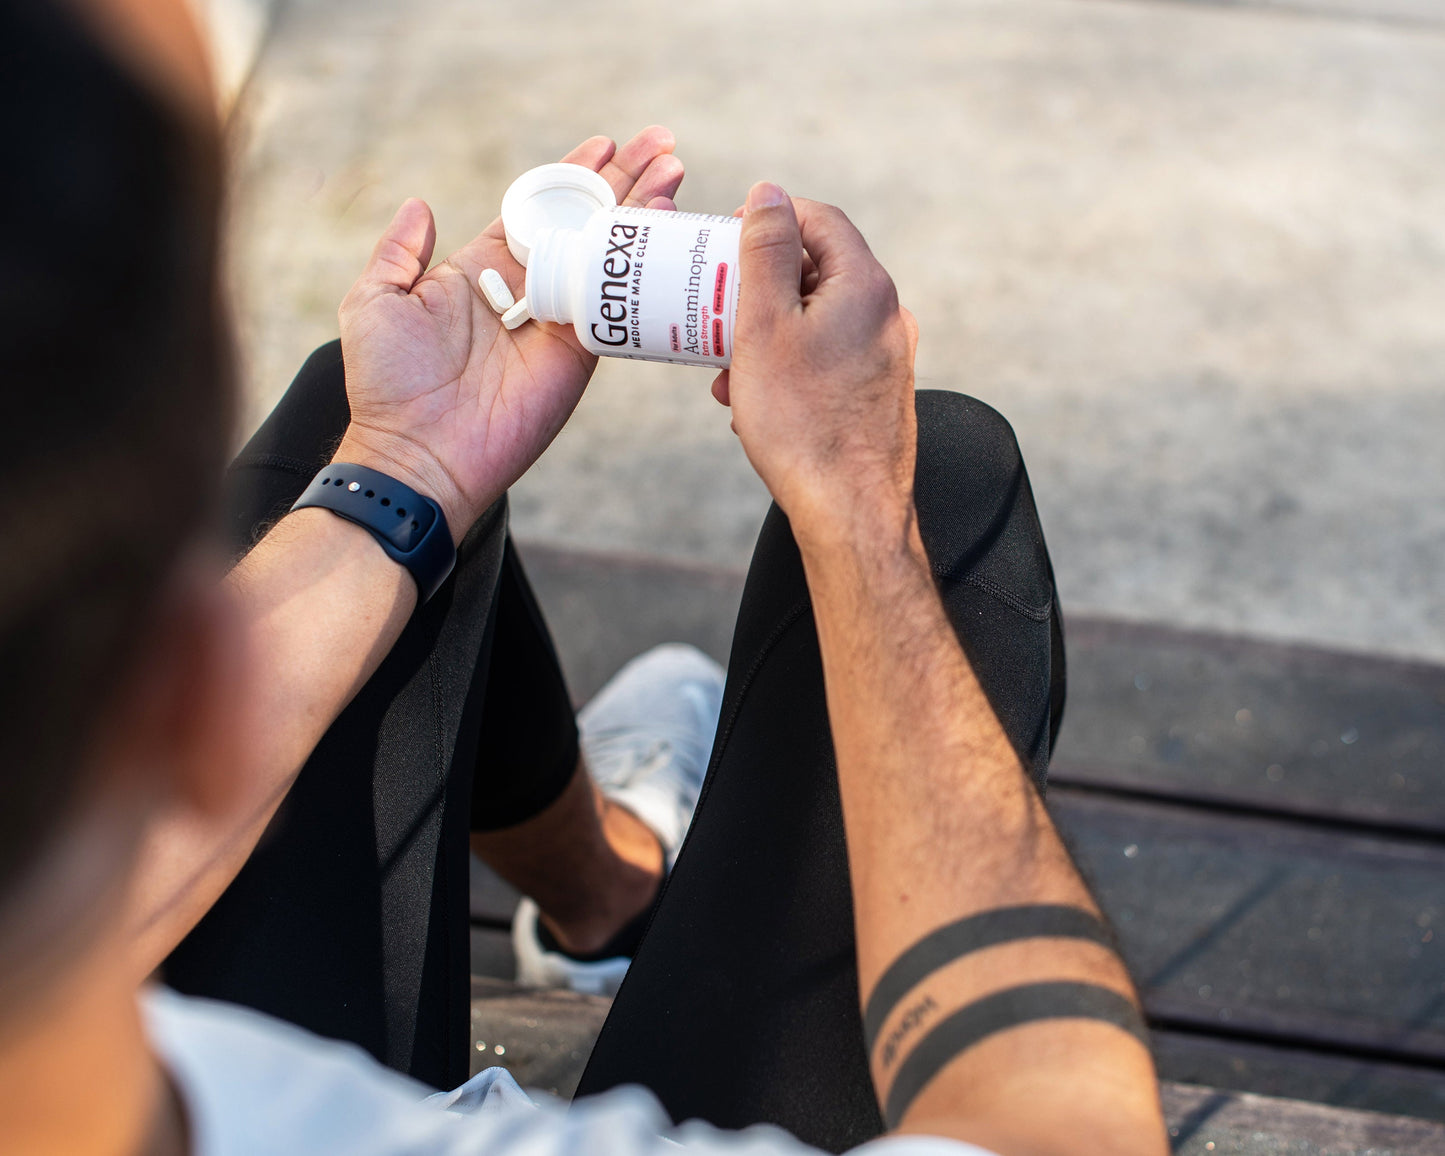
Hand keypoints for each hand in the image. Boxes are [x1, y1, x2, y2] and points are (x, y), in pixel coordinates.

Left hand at [335, 128, 684, 540]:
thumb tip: (420, 204)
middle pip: (584, 222)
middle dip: (623, 181)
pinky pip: (615, 303)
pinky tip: (661, 228)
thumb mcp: (375, 302)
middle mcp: (527, 291)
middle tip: (661, 145)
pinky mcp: (579, 353)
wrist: (418, 454)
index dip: (570, 174)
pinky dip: (639, 266)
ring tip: (674, 171)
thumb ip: (398, 252)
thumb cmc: (388, 384)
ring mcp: (557, 321)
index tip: (604, 143)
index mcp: (481, 271)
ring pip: (608, 254)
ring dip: (643, 212)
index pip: (536, 209)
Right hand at [712, 184, 919, 548]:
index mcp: (865, 286)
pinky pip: (827, 357)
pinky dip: (789, 364)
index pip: (818, 219)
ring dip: (767, 333)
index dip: (769, 220)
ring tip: (728, 369)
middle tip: (717, 309)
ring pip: (818, 319)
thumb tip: (768, 193)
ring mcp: (886, 356)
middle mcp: (887, 315)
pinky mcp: (878, 392)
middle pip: (817, 271)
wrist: (848, 510)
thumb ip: (765, 252)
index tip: (726, 242)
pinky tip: (755, 400)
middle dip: (759, 286)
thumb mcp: (764, 325)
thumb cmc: (802, 421)